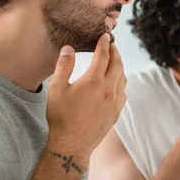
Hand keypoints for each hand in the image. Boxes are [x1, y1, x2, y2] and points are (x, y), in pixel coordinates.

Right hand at [46, 33, 126, 168]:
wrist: (72, 144)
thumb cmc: (61, 116)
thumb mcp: (57, 88)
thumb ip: (64, 66)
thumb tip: (68, 48)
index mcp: (94, 80)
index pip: (103, 55)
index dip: (105, 43)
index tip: (106, 35)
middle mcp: (108, 89)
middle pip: (118, 64)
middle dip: (115, 52)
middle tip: (112, 45)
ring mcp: (115, 102)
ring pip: (123, 78)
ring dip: (120, 66)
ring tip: (114, 62)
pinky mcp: (116, 112)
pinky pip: (123, 92)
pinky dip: (121, 83)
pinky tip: (115, 83)